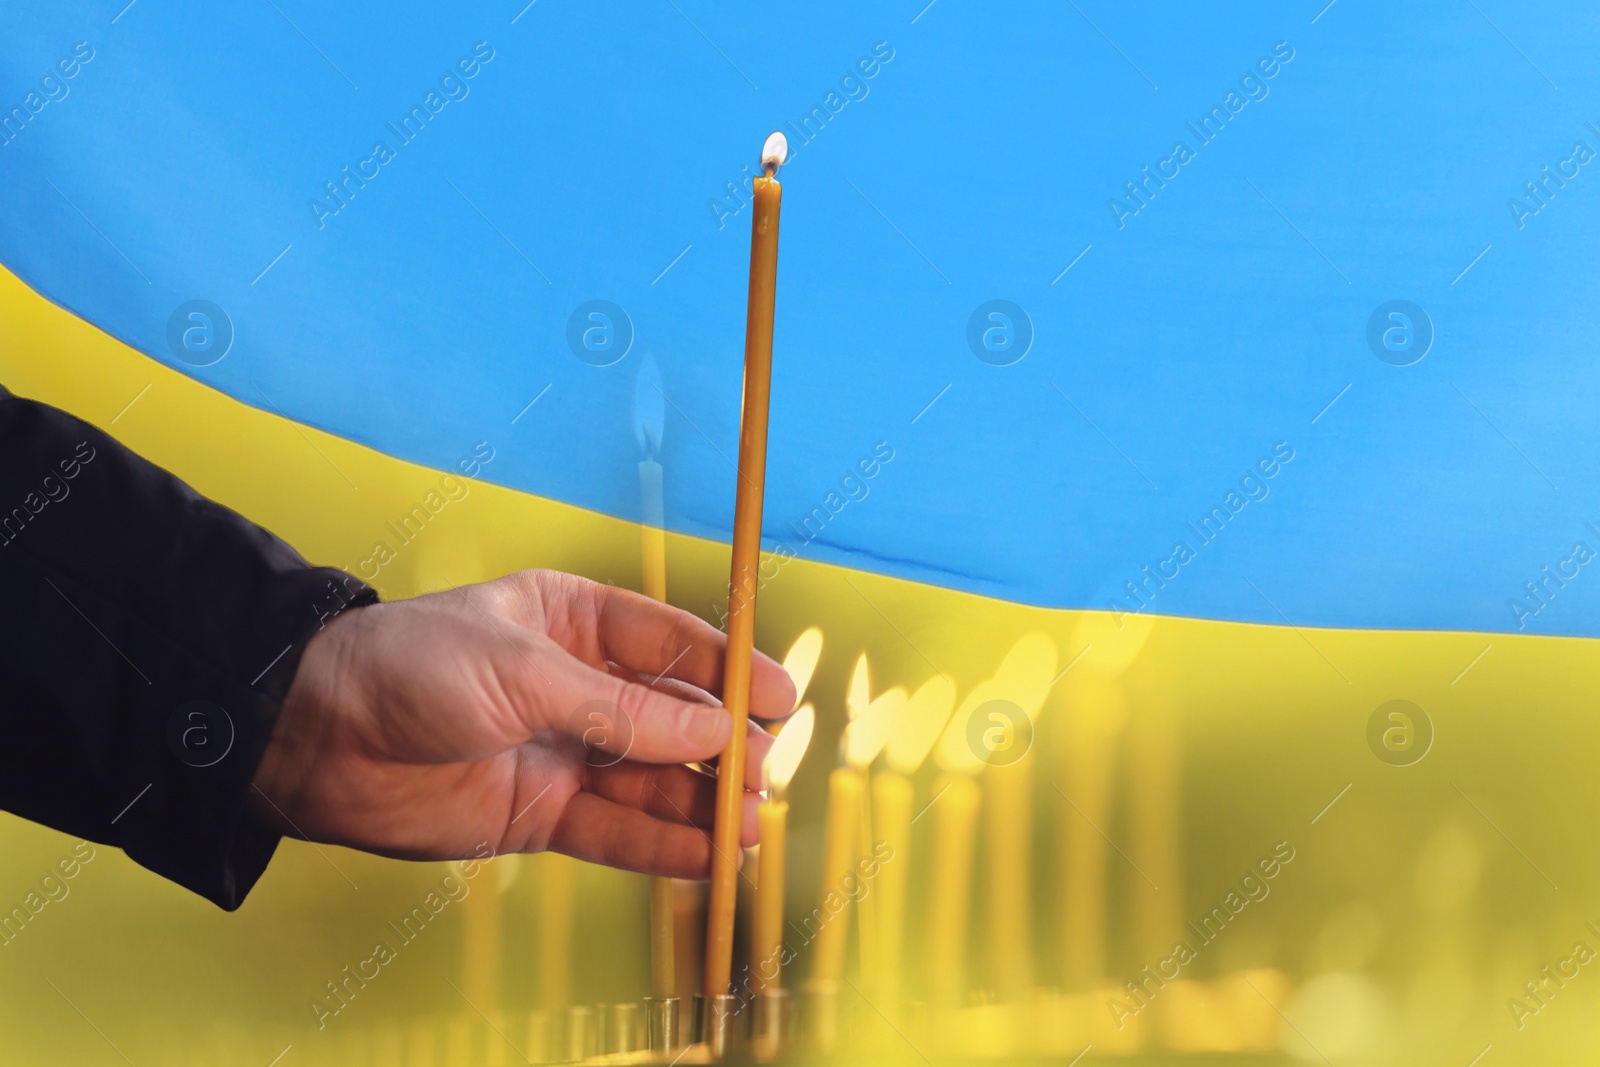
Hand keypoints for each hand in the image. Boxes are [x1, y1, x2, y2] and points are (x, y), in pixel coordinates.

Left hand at [249, 569, 795, 878]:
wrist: (312, 736)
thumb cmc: (409, 669)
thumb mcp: (526, 672)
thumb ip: (624, 710)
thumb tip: (714, 731)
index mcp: (572, 622)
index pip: (670, 645)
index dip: (729, 671)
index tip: (781, 698)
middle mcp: (575, 687)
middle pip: (670, 718)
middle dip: (721, 746)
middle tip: (764, 773)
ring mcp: (560, 752)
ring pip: (649, 782)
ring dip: (699, 803)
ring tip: (747, 825)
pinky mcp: (538, 814)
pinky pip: (613, 831)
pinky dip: (660, 846)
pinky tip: (705, 856)